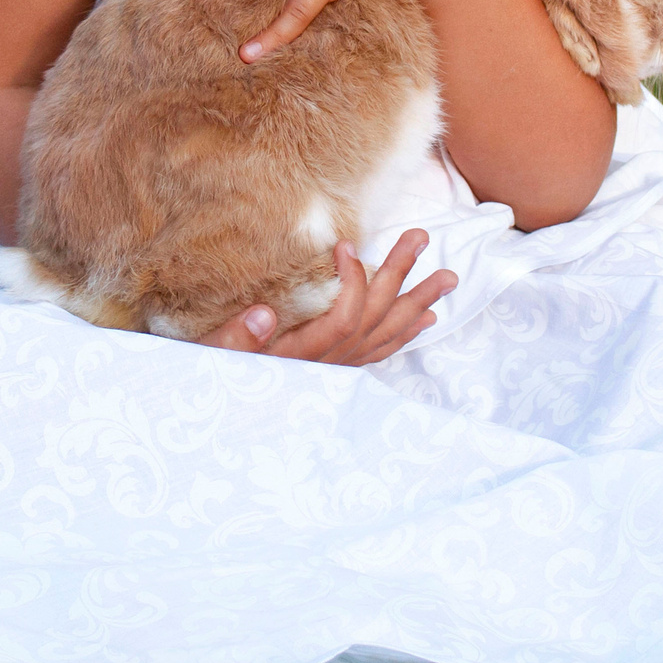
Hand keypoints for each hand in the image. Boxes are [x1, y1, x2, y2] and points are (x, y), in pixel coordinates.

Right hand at [196, 232, 456, 364]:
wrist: (230, 424)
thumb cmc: (218, 376)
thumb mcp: (216, 357)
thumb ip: (236, 339)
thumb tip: (261, 313)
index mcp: (301, 357)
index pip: (342, 318)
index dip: (352, 282)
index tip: (345, 246)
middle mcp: (327, 365)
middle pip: (374, 319)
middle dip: (399, 277)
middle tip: (420, 238)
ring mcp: (337, 371)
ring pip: (386, 335)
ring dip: (417, 303)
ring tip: (446, 277)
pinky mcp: (339, 373)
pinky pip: (381, 353)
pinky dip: (405, 334)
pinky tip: (426, 318)